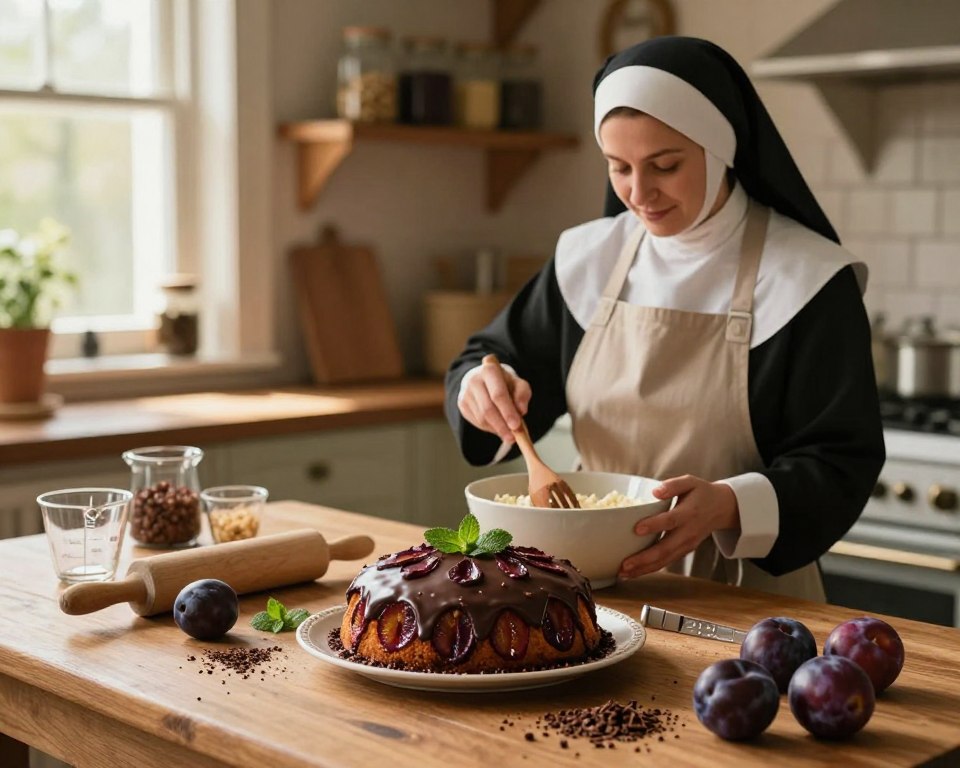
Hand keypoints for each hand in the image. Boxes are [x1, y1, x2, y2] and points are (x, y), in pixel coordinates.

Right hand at [458, 355, 532, 442]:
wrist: (484, 379)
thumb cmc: (505, 382)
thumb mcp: (518, 383)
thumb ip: (523, 394)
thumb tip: (521, 411)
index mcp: (490, 370)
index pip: (498, 394)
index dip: (507, 411)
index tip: (516, 425)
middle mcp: (474, 380)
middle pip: (487, 408)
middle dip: (501, 425)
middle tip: (513, 437)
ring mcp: (465, 393)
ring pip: (481, 418)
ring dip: (496, 429)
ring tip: (508, 433)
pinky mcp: (462, 404)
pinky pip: (476, 422)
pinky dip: (489, 428)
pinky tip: (498, 427)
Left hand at [618, 475, 739, 578]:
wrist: (721, 508)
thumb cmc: (701, 493)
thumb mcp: (690, 482)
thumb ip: (673, 485)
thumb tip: (655, 491)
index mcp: (689, 513)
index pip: (671, 520)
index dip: (654, 525)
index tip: (637, 529)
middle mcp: (688, 532)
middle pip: (666, 548)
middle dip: (644, 558)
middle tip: (624, 564)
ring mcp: (687, 545)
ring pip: (665, 560)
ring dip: (644, 569)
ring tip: (624, 573)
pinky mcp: (684, 551)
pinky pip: (666, 562)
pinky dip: (649, 569)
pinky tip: (633, 573)